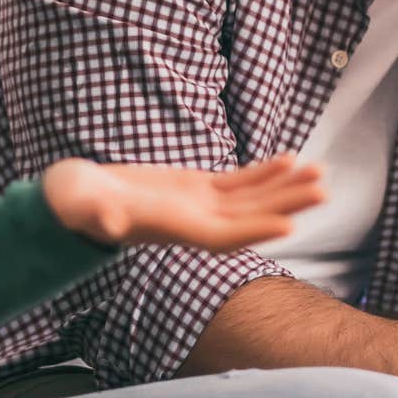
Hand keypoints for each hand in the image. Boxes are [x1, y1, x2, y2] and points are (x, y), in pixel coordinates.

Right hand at [40, 153, 324, 251]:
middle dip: (286, 204)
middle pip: (249, 218)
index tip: (290, 223)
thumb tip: (110, 222)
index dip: (255, 230)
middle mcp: (193, 223)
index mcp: (173, 230)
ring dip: (286, 188)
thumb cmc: (77, 203)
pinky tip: (289, 160)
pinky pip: (238, 182)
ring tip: (320, 172)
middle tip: (324, 189)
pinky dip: (264, 173)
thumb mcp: (84, 205)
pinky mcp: (196, 188)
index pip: (222, 237)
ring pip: (251, 199)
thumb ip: (99, 214)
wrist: (74, 198)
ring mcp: (198, 205)